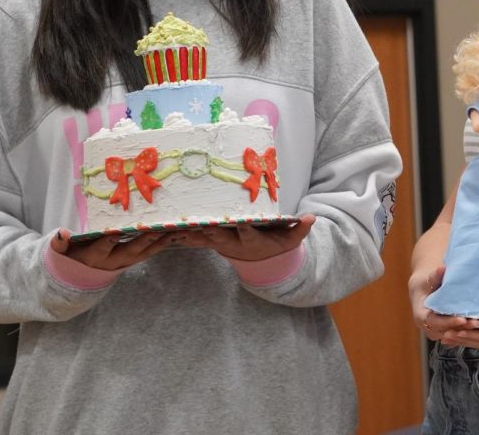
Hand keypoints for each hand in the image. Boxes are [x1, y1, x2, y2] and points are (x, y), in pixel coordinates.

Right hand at [51, 228, 172, 270]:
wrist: (78, 278)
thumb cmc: (69, 257)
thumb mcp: (60, 253)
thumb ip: (59, 244)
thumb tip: (62, 233)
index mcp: (93, 256)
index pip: (102, 247)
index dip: (110, 240)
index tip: (118, 231)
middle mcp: (111, 262)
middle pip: (130, 250)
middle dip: (145, 240)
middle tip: (159, 229)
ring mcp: (124, 263)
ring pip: (145, 253)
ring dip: (161, 242)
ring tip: (177, 231)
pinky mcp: (132, 261)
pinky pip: (150, 253)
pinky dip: (163, 244)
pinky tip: (177, 234)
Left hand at [177, 214, 314, 260]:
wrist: (260, 259)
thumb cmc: (277, 244)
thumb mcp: (291, 239)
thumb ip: (300, 228)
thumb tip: (312, 218)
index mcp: (253, 241)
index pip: (248, 233)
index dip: (244, 227)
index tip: (241, 220)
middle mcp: (234, 244)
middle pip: (221, 237)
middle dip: (211, 230)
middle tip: (202, 223)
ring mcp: (221, 244)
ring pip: (203, 239)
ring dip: (190, 234)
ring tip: (175, 227)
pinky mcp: (211, 242)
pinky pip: (194, 239)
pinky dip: (182, 235)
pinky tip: (167, 229)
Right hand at [412, 266, 478, 342]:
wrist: (423, 291)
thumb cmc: (425, 284)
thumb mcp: (427, 280)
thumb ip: (435, 276)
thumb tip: (442, 269)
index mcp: (420, 316)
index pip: (434, 322)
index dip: (448, 322)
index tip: (462, 319)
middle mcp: (428, 328)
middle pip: (447, 331)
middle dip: (463, 328)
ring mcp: (438, 332)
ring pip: (455, 335)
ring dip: (471, 331)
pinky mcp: (447, 332)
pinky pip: (460, 334)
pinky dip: (472, 331)